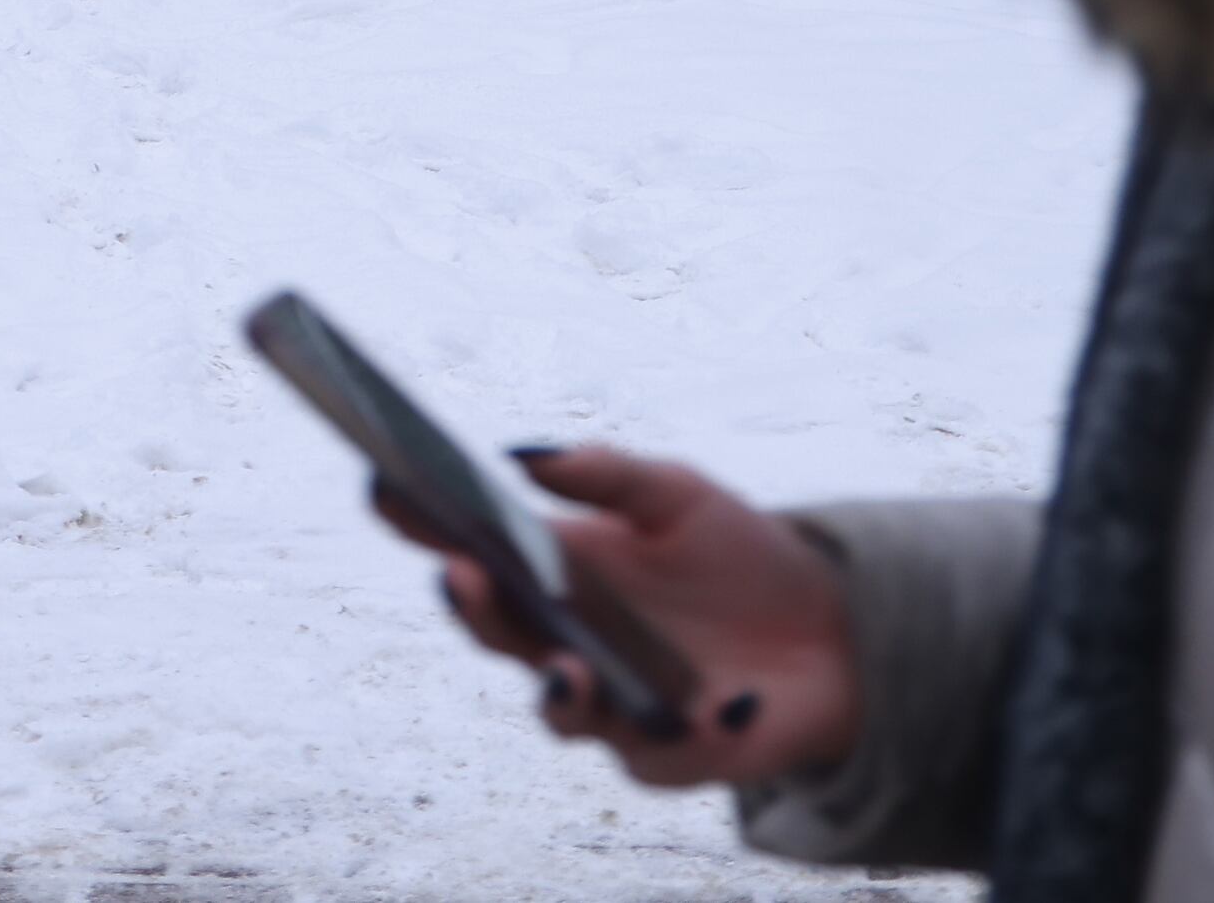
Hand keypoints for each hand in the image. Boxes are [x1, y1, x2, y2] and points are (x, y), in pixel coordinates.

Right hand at [377, 444, 860, 789]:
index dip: (421, 525)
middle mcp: (568, 642)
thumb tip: (521, 457)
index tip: (383, 488)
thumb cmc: (738, 556)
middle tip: (460, 572)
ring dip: (560, 692)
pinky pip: (664, 753)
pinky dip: (692, 731)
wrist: (830, 630)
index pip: (472, 551)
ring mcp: (612, 703)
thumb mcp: (677, 495)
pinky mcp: (669, 755)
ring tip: (570, 669)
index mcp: (558, 573)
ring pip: (562, 712)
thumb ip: (606, 474)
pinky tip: (725, 706)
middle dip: (474, 608)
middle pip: (500, 635)